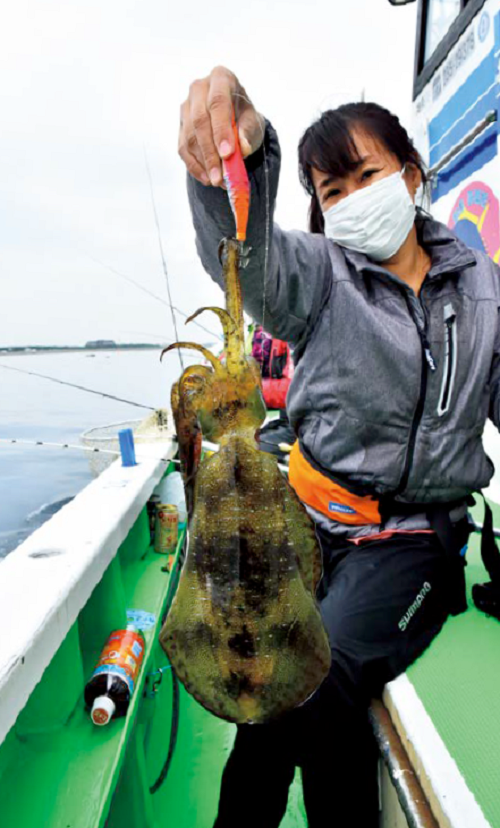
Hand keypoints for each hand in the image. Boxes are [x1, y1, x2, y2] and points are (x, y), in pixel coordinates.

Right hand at [178, 66, 264, 186]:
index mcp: (221, 78)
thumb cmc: (244, 117)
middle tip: (219, 177)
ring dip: (203, 163)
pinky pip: (183, 149)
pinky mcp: (180, 125)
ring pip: (190, 137)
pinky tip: (206, 178)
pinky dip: (195, 166)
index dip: (221, 130)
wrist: (234, 120)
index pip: (217, 102)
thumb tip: (242, 149)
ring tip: (217, 181)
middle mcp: (199, 88)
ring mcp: (186, 106)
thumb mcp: (253, 121)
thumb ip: (248, 132)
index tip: (227, 154)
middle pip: (200, 121)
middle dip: (210, 153)